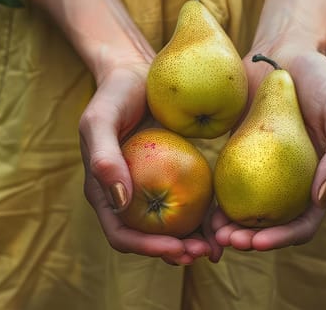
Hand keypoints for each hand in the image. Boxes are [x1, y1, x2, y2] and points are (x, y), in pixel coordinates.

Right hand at [79, 63, 222, 264]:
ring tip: (218, 248)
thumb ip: (104, 159)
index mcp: (105, 193)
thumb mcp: (100, 119)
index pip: (122, 234)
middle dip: (175, 252)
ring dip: (193, 243)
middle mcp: (128, 199)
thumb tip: (121, 202)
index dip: (147, 247)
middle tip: (205, 253)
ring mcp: (152, 190)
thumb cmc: (114, 94)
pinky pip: (191, 204)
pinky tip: (225, 221)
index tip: (175, 247)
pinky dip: (205, 218)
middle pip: (149, 239)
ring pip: (172, 229)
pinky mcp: (175, 177)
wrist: (137, 71)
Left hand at [214, 45, 325, 250]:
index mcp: (317, 183)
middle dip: (248, 241)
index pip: (302, 224)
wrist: (281, 53)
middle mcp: (287, 186)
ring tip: (210, 233)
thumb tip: (320, 199)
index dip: (281, 239)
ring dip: (226, 229)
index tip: (258, 242)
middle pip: (268, 226)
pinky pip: (221, 186)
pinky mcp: (233, 158)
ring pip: (241, 213)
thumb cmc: (320, 79)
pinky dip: (211, 201)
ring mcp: (259, 174)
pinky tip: (197, 208)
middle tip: (227, 241)